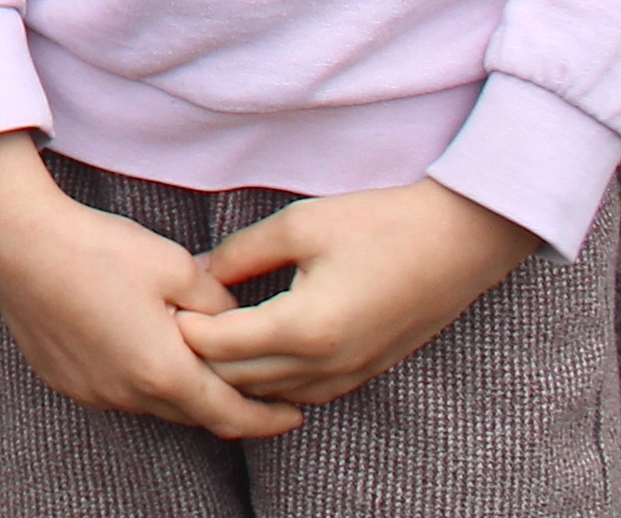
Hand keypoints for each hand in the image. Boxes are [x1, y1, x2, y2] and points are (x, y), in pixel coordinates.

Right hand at [0, 132, 297, 440]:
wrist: (18, 242)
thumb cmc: (99, 250)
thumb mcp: (177, 266)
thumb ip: (219, 303)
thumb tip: (235, 320)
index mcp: (163, 371)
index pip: (230, 415)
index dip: (268, 420)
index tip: (294, 414)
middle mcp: (127, 394)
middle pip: (193, 412)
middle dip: (225, 400)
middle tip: (253, 378)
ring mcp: (93, 392)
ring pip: (154, 402)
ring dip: (179, 387)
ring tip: (191, 353)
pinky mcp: (65, 380)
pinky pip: (117, 390)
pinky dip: (139, 377)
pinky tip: (137, 341)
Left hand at [179, 181, 540, 407]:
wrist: (458, 243)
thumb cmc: (379, 225)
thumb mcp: (299, 226)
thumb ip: (241, 254)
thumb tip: (196, 272)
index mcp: (304, 329)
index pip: (220, 348)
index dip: (184, 327)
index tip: (162, 301)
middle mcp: (325, 365)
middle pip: (237, 382)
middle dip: (200, 356)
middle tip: (173, 322)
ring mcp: (348, 376)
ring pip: (269, 395)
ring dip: (233, 373)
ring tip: (206, 336)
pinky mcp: (363, 375)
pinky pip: (301, 393)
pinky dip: (269, 380)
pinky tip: (253, 350)